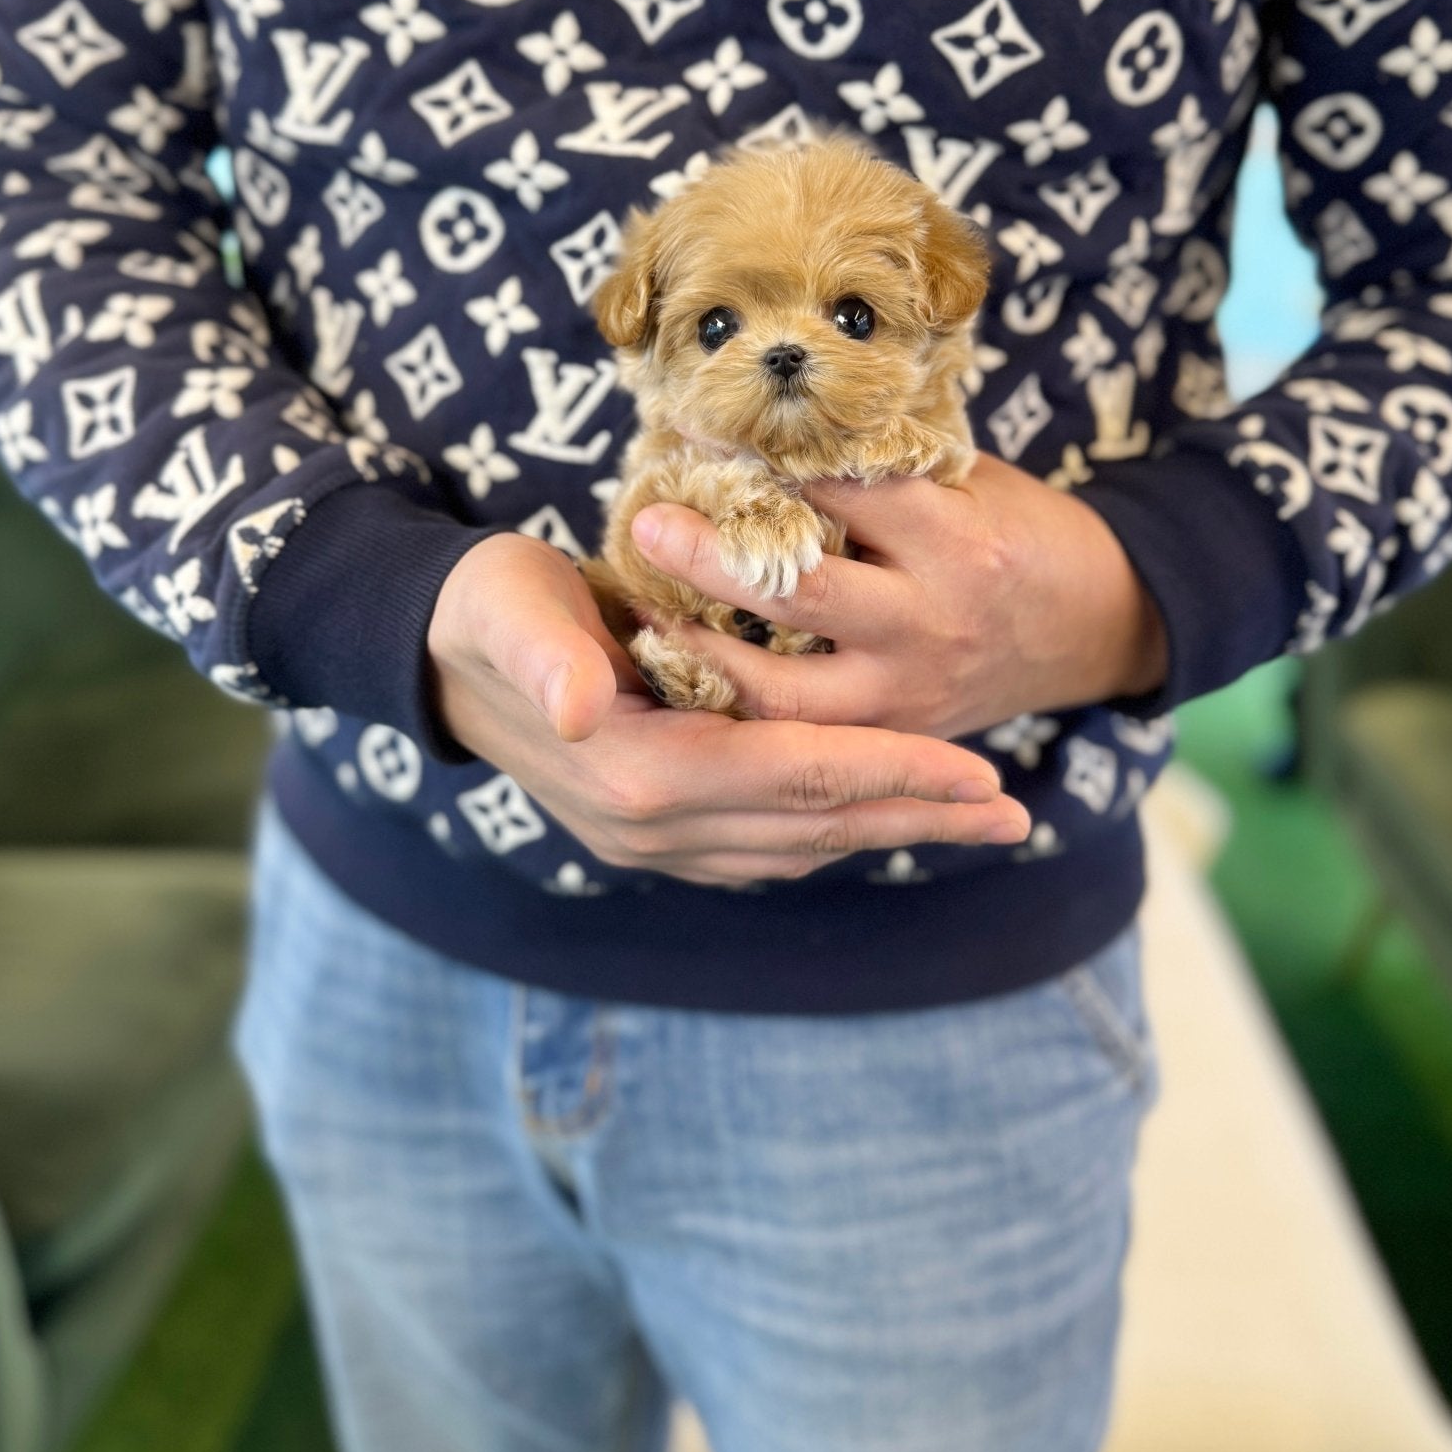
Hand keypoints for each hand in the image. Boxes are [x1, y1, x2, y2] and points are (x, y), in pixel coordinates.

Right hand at [424, 532, 1030, 887]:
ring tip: (972, 817)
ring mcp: (654, 842)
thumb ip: (549, 657)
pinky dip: (836, 828)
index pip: (792, 776)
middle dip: (919, 814)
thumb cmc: (488, 608)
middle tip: (1014, 813)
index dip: (890, 773)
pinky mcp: (658, 833)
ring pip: (801, 843)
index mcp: (635, 771)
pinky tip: (882, 811)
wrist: (437, 654)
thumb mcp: (509, 608)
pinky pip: (770, 844)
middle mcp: (653, 828)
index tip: (979, 773)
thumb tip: (588, 706)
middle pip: (814, 825)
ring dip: (890, 827)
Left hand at [628, 452, 1169, 739]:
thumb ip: (879, 465)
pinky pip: (802, 738)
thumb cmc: (1017, 530)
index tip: (692, 425)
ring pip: (787, 693)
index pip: (840, 489)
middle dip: (714, 558)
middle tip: (646, 524)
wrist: (1097, 625)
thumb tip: (760, 420)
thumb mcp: (967, 478)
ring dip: (707, 657)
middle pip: (802, 591)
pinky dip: (738, 714)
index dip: (758, 454)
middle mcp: (931, 619)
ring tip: (644, 622)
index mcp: (954, 537)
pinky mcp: (895, 738)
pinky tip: (682, 683)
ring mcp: (911, 691)